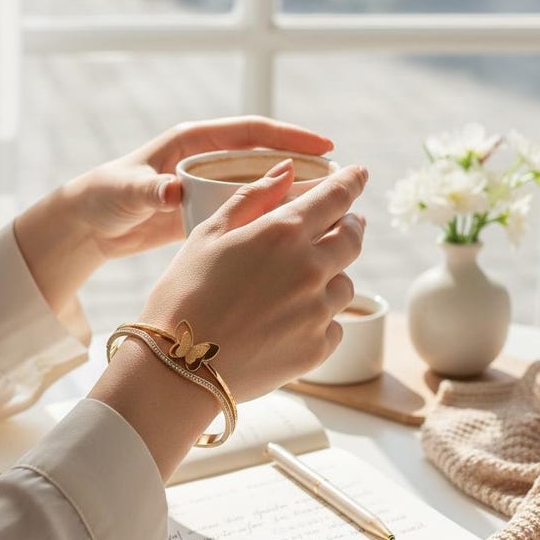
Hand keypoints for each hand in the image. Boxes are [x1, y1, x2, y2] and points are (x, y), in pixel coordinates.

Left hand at [65, 116, 333, 257]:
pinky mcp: (206, 211)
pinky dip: (268, 220)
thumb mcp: (125, 190)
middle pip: (265, 158)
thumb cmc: (103, 196)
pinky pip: (246, 212)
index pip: (253, 132)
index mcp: (193, 142)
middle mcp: (207, 160)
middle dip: (302, 166)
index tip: (326, 147)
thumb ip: (148, 189)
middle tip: (339, 181)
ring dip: (290, 196)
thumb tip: (172, 192)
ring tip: (326, 211)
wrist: (88, 224)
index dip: (291, 137)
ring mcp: (208, 186)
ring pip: (260, 187)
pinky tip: (291, 236)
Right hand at [137, 160, 368, 400]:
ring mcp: (318, 311)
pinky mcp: (318, 348)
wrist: (179, 368)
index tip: (360, 173)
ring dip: (332, 276)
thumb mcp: (208, 235)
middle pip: (352, 238)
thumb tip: (287, 170)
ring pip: (344, 284)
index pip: (335, 197)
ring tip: (301, 284)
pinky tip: (289, 322)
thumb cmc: (184, 296)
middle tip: (346, 223)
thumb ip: (251, 198)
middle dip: (352, 225)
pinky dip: (320, 318)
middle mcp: (310, 269)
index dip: (351, 181)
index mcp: (283, 233)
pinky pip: (334, 324)